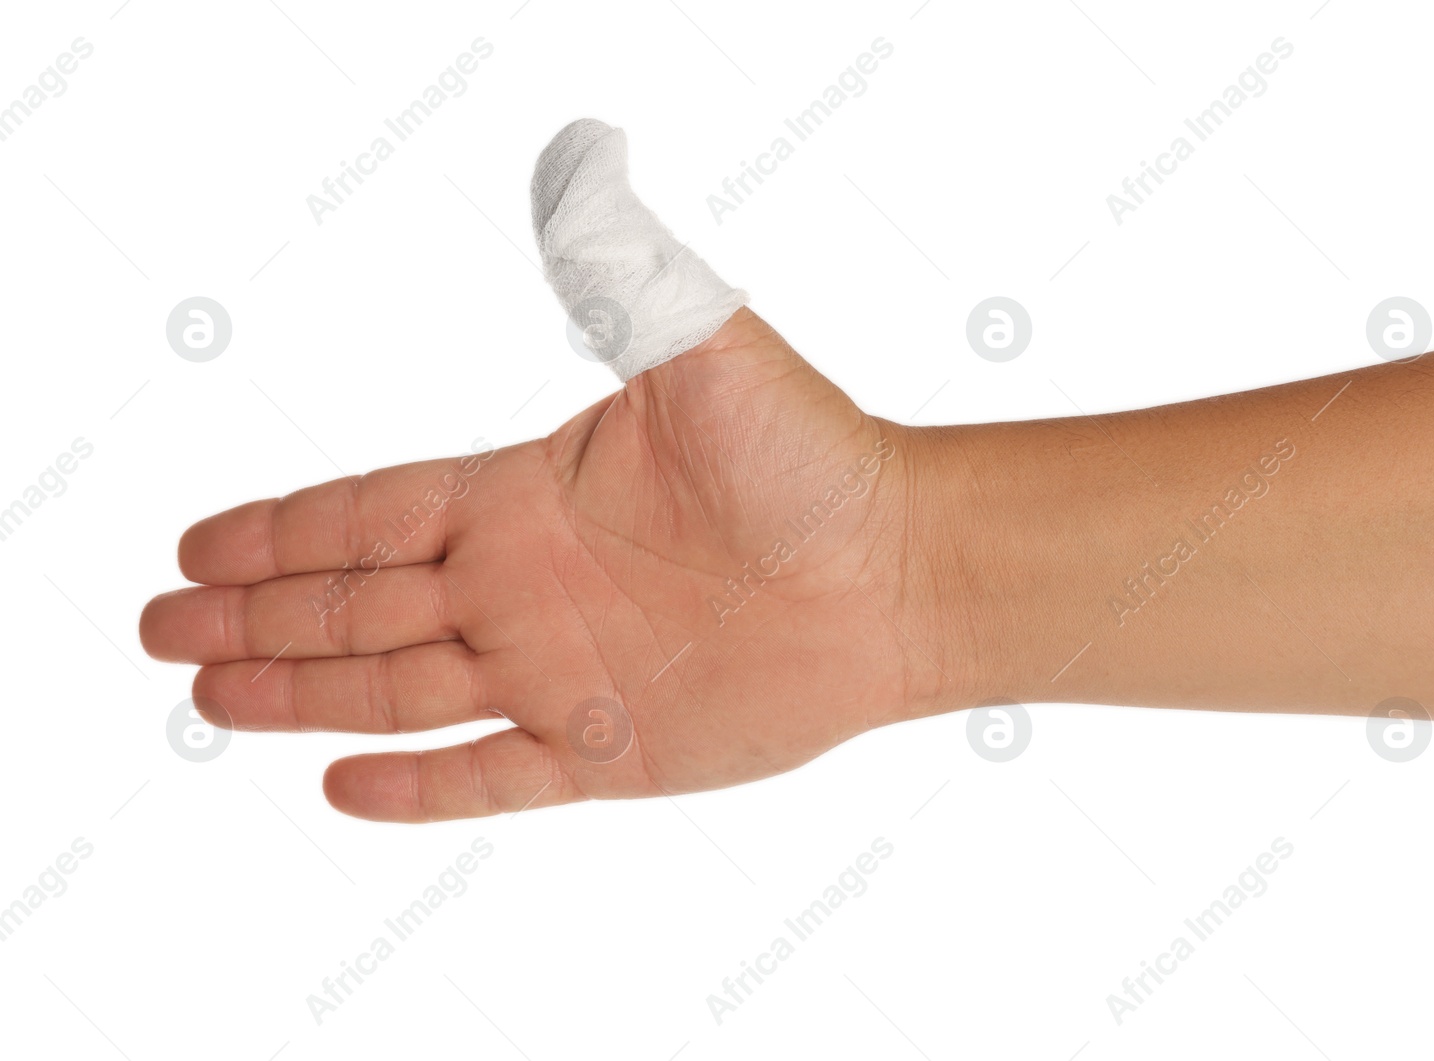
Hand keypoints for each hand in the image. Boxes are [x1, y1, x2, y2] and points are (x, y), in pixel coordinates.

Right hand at [140, 309, 956, 820]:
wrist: (898, 572)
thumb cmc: (811, 457)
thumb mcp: (704, 348)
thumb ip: (622, 273)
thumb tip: (579, 163)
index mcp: (526, 497)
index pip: (369, 515)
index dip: (277, 530)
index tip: (197, 541)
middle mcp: (525, 586)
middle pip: (355, 605)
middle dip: (253, 614)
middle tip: (160, 627)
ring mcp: (560, 672)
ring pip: (397, 691)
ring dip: (299, 690)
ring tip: (210, 693)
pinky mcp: (609, 750)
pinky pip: (491, 775)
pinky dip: (418, 788)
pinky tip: (340, 785)